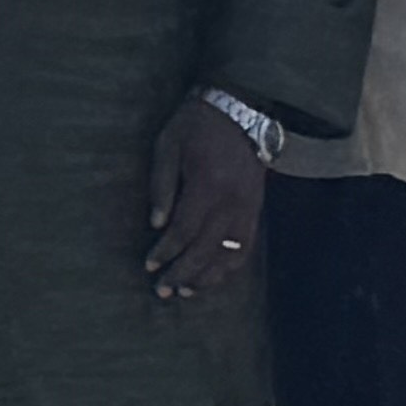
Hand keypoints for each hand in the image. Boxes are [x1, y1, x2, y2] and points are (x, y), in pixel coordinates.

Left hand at [145, 102, 267, 302]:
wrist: (239, 113)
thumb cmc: (194, 127)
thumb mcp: (167, 146)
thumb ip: (162, 186)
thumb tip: (156, 225)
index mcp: (208, 186)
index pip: (185, 230)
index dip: (166, 251)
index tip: (149, 265)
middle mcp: (232, 203)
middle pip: (207, 249)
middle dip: (183, 272)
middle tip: (162, 290)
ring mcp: (248, 209)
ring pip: (230, 255)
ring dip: (207, 277)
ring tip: (186, 292)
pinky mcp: (256, 211)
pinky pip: (245, 248)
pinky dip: (230, 267)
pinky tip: (214, 278)